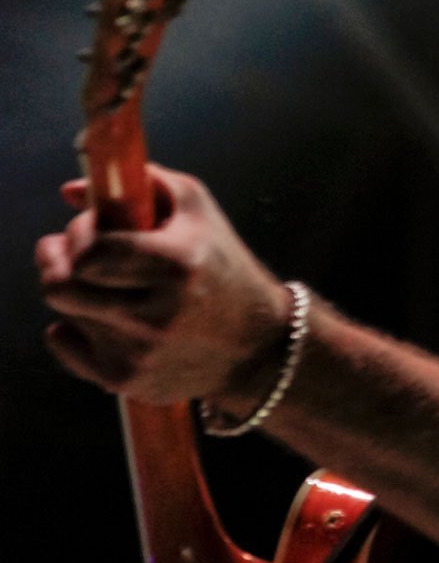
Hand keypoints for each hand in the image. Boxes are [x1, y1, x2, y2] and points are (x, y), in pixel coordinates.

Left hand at [35, 164, 291, 403]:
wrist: (258, 346)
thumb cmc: (224, 266)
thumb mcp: (198, 209)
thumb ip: (141, 182)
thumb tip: (70, 190)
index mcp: (176, 264)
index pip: (90, 250)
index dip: (82, 232)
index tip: (96, 226)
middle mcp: (156, 315)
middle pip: (60, 286)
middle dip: (57, 260)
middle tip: (74, 250)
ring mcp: (138, 354)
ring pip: (62, 312)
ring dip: (73, 289)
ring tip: (99, 280)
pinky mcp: (126, 380)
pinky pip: (63, 345)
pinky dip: (70, 326)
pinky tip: (98, 314)